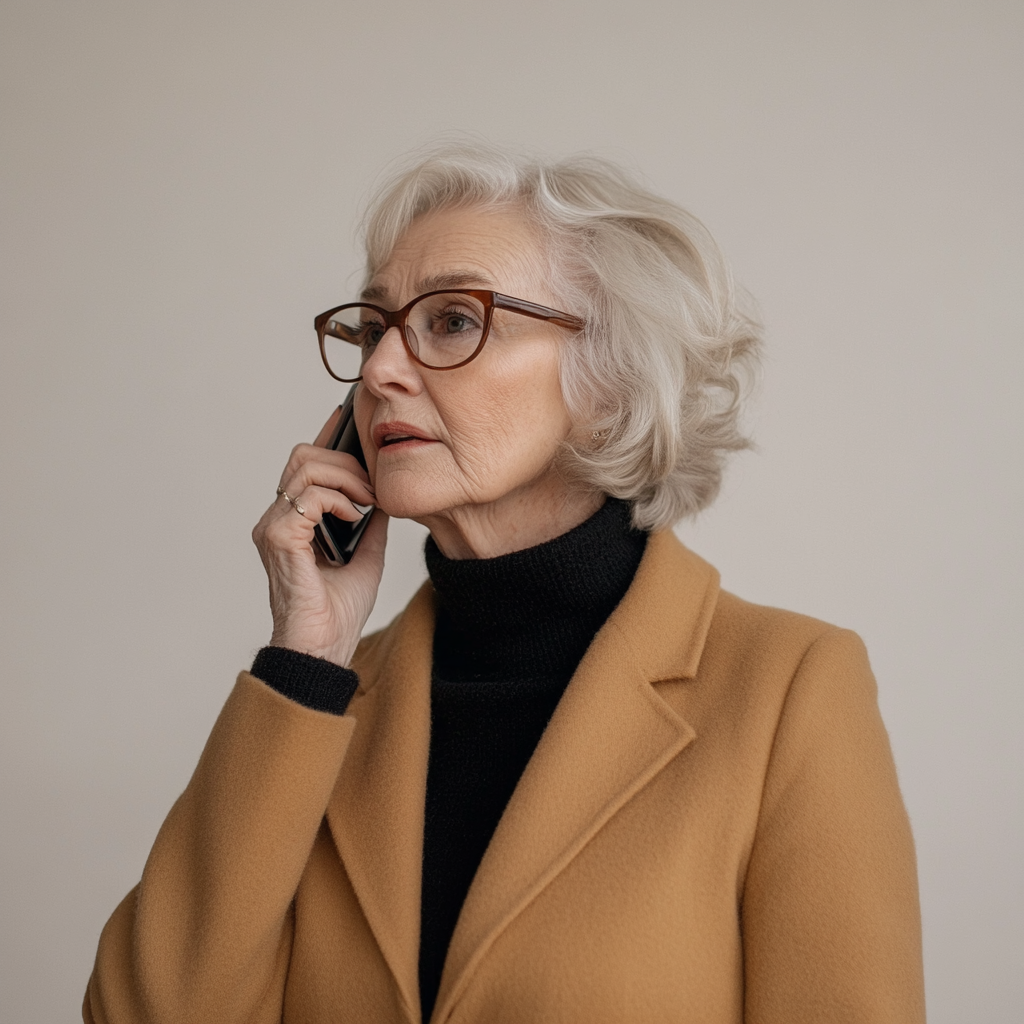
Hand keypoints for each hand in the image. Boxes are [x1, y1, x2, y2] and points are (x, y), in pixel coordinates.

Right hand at [252, 407, 387, 666]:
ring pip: (305, 468)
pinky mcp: (277, 538)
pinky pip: (308, 496)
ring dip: (346, 478)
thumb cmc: (340, 608)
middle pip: (303, 455)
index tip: (350, 419)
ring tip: (367, 501)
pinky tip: (354, 516)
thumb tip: (385, 489)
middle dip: (345, 460)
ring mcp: (273, 526)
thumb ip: (371, 518)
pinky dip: (337, 500)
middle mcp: (278, 518)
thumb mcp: (367, 550)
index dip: (329, 437)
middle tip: (372, 486)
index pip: (307, 463)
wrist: (326, 645)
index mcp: (295, 519)